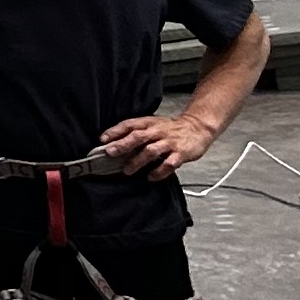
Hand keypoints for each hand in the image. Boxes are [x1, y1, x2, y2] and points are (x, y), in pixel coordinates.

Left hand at [94, 108, 215, 178]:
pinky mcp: (181, 154)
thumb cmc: (170, 128)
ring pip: (151, 151)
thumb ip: (137, 132)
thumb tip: (114, 142)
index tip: (102, 139)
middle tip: (109, 153)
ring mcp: (169, 143)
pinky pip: (169, 164)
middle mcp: (157, 132)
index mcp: (148, 123)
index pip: (129, 125)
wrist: (197, 127)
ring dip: (137, 161)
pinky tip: (150, 177)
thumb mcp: (152, 124)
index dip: (115, 131)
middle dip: (122, 145)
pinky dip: (159, 172)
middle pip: (137, 137)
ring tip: (126, 171)